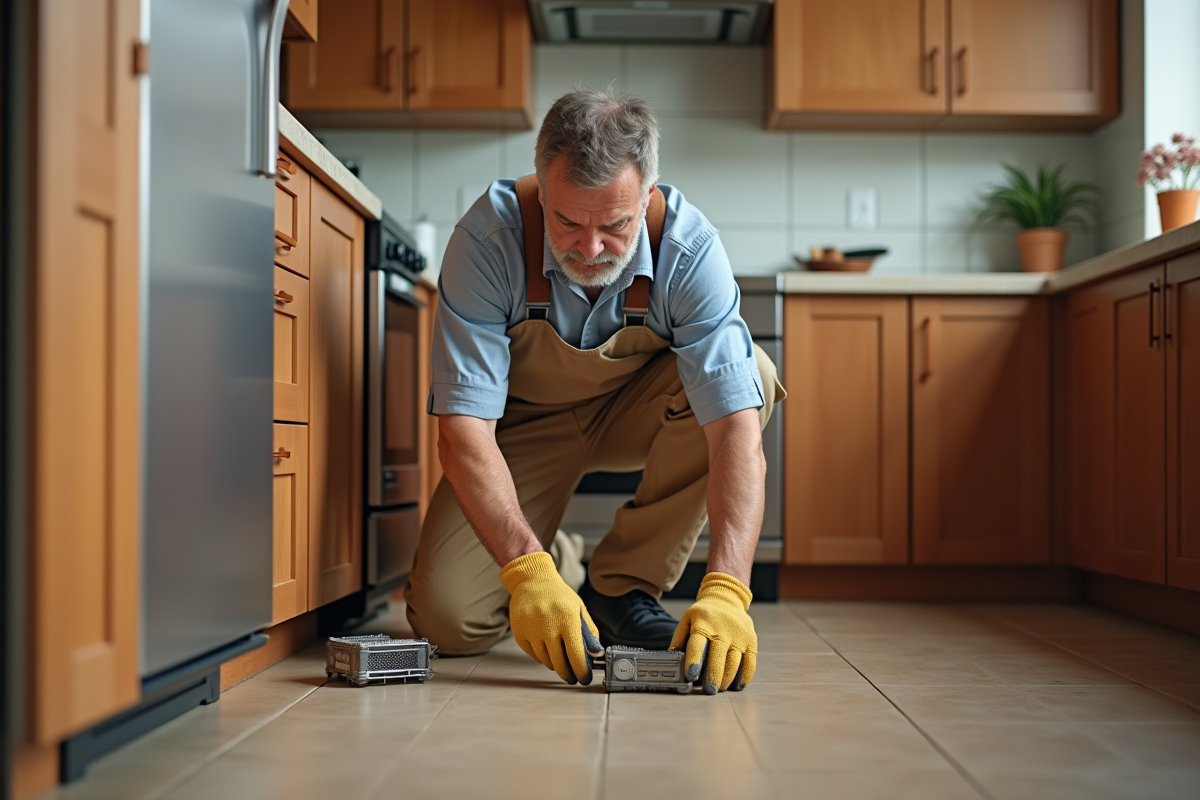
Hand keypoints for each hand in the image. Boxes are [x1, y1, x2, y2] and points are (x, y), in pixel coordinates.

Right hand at [499, 552, 603, 684]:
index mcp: (567, 619)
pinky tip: (547, 651)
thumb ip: (589, 631)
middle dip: (568, 674)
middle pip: (559, 663)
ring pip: (545, 661)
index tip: (584, 679)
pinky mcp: (519, 633)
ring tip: (561, 662)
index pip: (576, 654)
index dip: (581, 671)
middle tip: (573, 678)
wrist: (532, 580)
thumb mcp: (579, 609)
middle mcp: (548, 626)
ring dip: (555, 665)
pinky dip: (541, 657)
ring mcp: (531, 630)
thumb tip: (596, 654)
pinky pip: (533, 655)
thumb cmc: (559, 596)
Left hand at [670, 573, 755, 694]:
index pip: (697, 644)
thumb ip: (679, 638)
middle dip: (713, 676)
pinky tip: (738, 685)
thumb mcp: (687, 619)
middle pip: (718, 656)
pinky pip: (750, 662)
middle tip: (709, 690)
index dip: (694, 660)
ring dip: (727, 679)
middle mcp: (722, 630)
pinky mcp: (751, 640)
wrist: (726, 598)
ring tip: (720, 688)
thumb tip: (672, 658)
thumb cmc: (703, 615)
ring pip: (734, 661)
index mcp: (703, 624)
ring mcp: (739, 635)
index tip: (691, 675)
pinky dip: (745, 676)